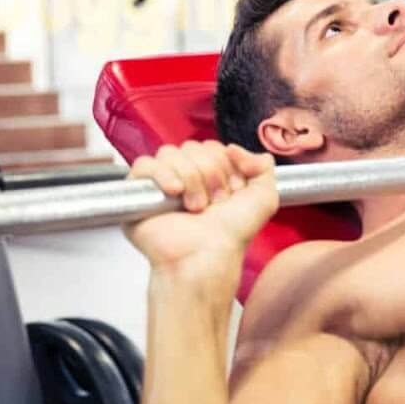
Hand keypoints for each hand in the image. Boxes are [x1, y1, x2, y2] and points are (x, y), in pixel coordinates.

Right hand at [123, 141, 278, 274]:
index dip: (225, 165)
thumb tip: (235, 147)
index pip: (212, 147)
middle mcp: (186, 179)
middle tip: (214, 203)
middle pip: (192, 147)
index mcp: (210, 177)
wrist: (208, 256)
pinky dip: (162, 174)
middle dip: (210, 173)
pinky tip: (174, 191)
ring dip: (190, 178)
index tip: (233, 191)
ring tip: (195, 207)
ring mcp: (161, 186)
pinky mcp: (140, 194)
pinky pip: (144, 164)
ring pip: (170, 153)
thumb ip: (262, 166)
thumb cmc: (232, 235)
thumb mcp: (264, 198)